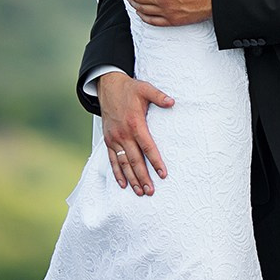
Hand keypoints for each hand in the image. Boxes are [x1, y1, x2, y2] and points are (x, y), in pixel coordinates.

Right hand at [97, 71, 174, 194]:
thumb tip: (172, 102)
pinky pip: (112, 160)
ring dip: (131, 179)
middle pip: (135, 160)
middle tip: (150, 191)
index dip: (155, 161)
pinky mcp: (108, 141)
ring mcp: (114, 139)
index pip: (147, 147)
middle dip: (143, 177)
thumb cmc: (129, 89)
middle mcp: (123, 134)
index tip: (162, 174)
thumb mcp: (145, 89)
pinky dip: (117, 173)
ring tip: (139, 192)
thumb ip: (159, 96)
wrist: (107, 86)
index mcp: (135, 124)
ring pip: (123, 163)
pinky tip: (123, 184)